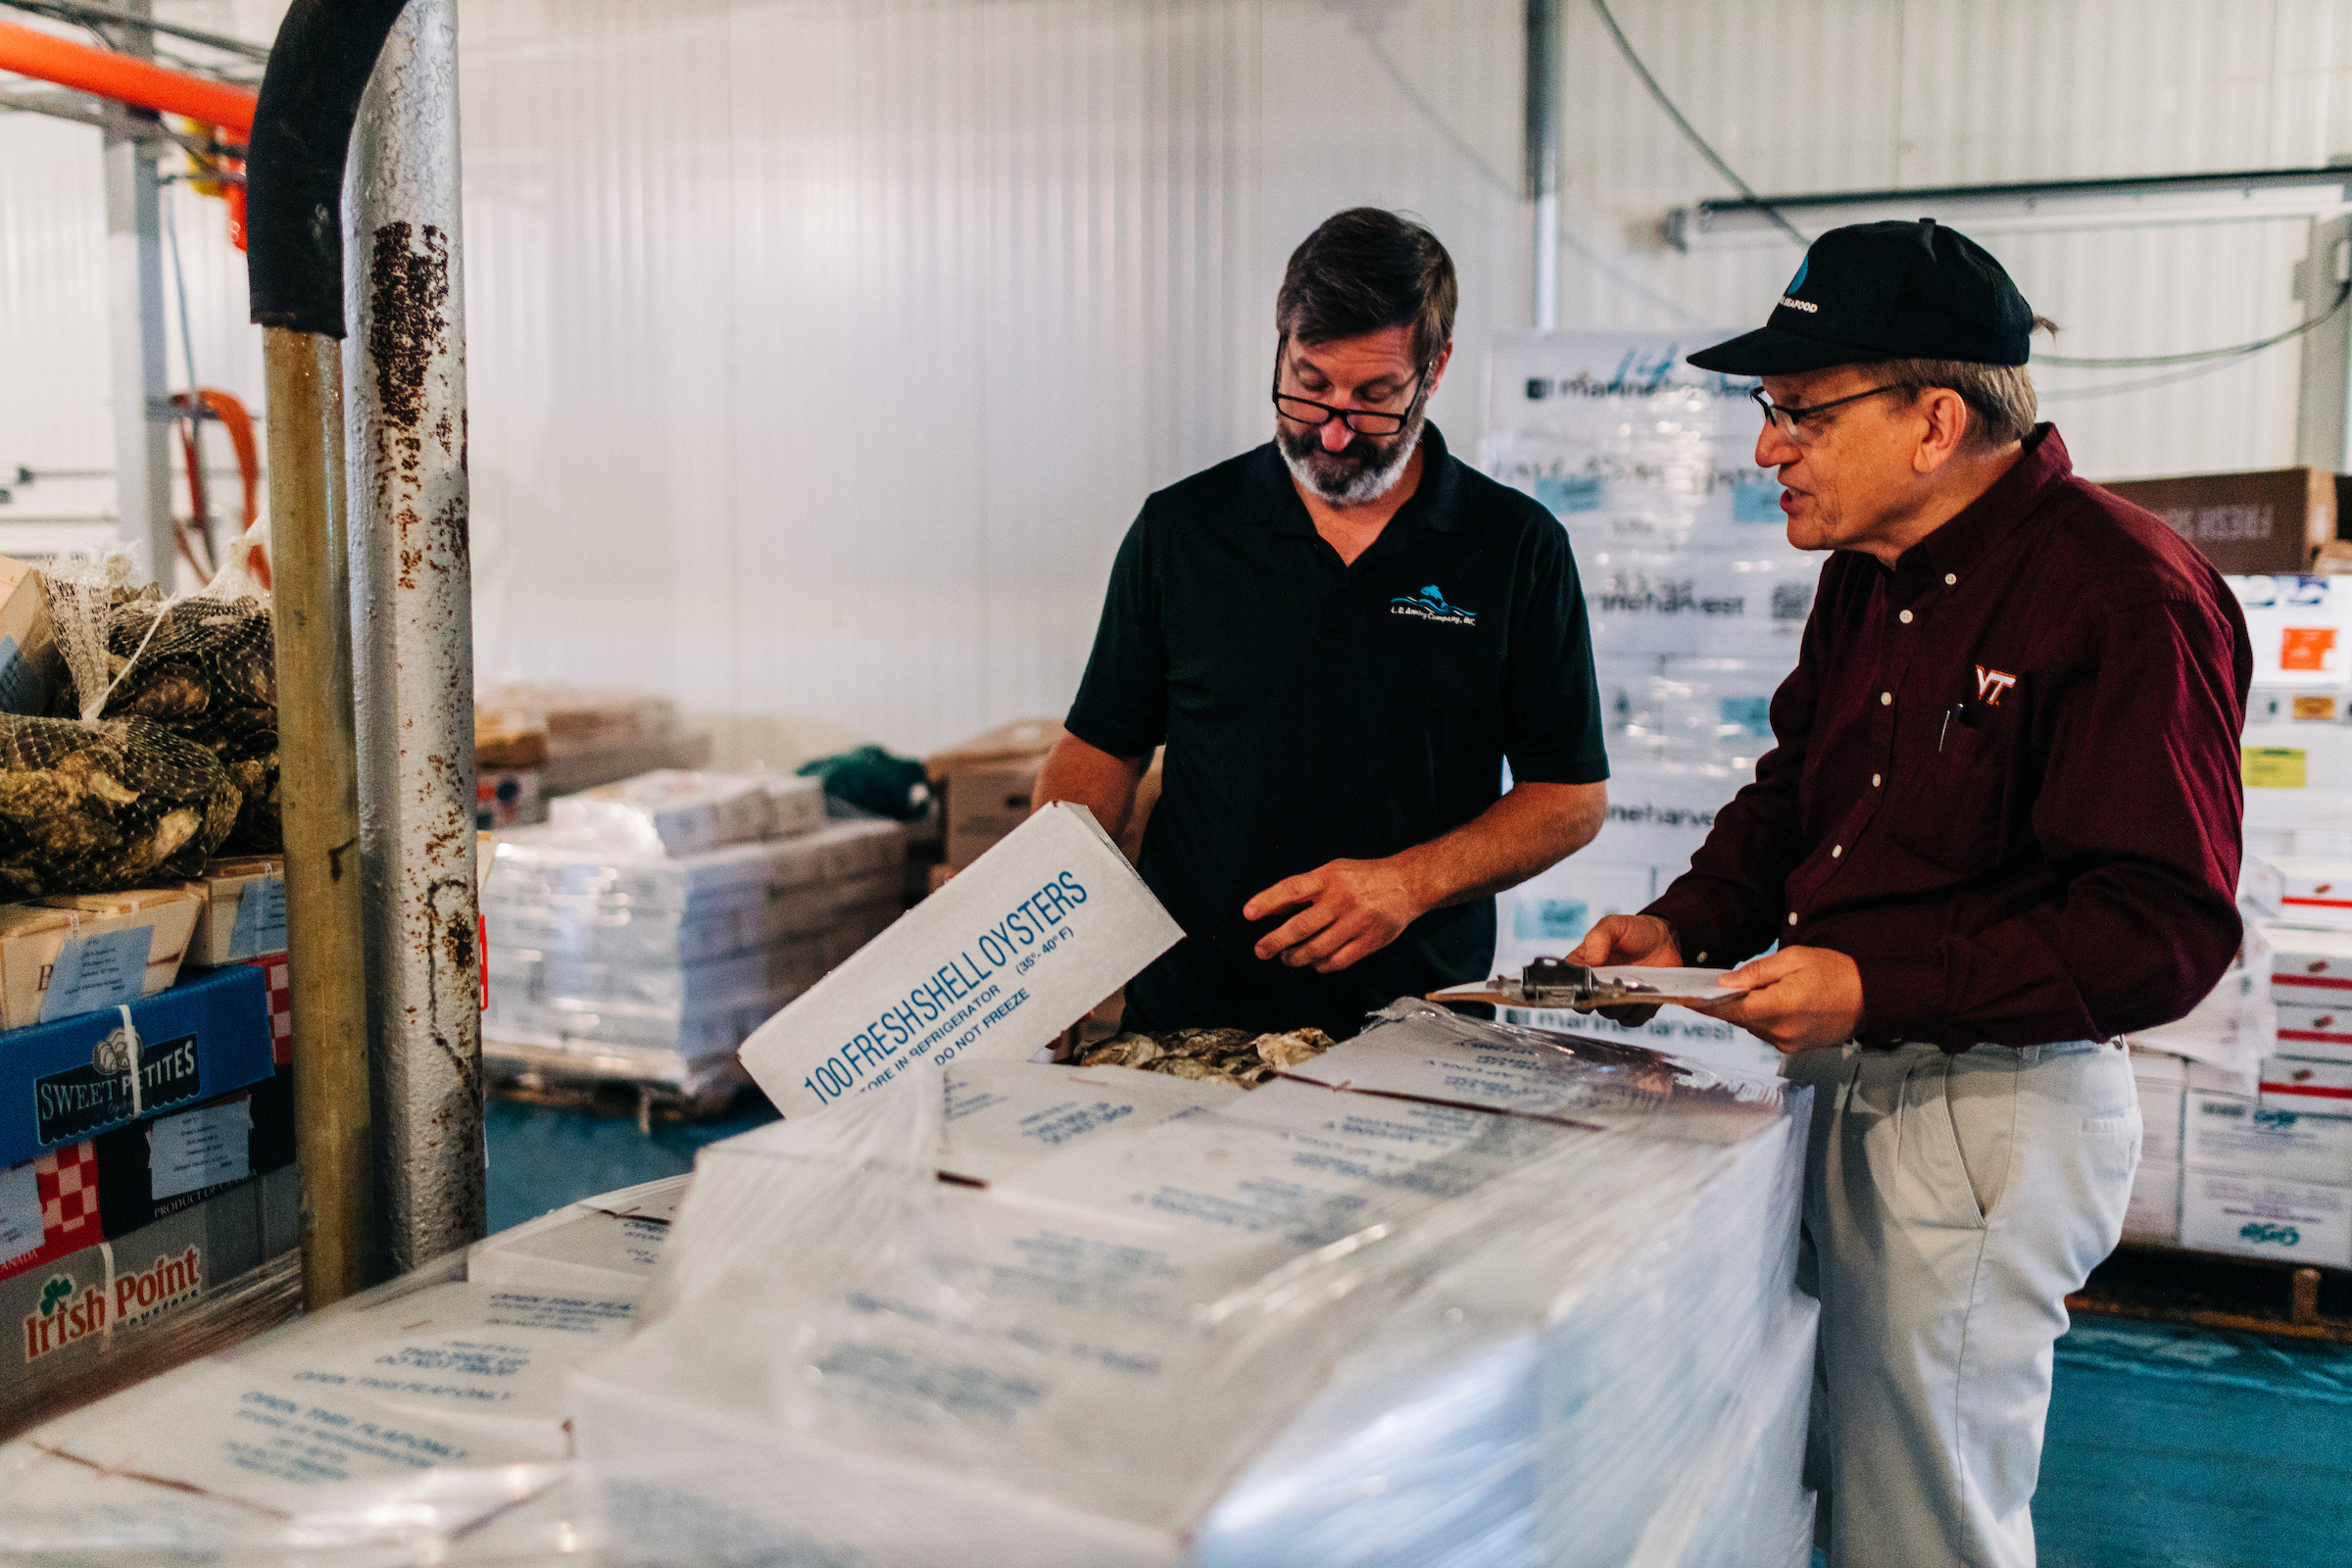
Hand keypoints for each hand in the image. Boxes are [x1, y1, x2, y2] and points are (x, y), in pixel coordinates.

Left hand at [1244, 859, 1426, 972]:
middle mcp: (1341, 900)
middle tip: (1261, 951)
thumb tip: (1270, 909)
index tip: (1248, 914)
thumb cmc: (1363, 877)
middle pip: (1301, 927)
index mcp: (1329, 878)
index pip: (1291, 890)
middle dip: (1275, 942)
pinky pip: (1337, 962)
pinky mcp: (1368, 942)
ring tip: (1287, 958)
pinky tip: (1313, 963)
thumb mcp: (1332, 872)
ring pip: (1317, 949)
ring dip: (1295, 958)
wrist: (1407, 885)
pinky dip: (1320, 966)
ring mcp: (1355, 923)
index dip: (1267, 901)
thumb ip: (1303, 891)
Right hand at [1566, 914, 1683, 1026]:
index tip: (1592, 986)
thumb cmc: (1634, 930)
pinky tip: (1649, 995)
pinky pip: (1633, 1019)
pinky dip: (1640, 1011)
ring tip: (1639, 987)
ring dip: (1625, 1004)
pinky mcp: (1635, 1007)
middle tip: (1620, 984)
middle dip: (1606, 998)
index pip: (1569, 987)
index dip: (1576, 991)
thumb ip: (1599, 938)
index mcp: (1582, 966)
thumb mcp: (1613, 925)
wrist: (1664, 939)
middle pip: (1591, 1005)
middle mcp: (1596, 986)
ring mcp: (1615, 997)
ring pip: (1612, 1014)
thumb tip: (1592, 961)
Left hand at [1694, 946, 1862, 1052]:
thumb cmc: (1837, 973)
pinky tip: (1771, 1002)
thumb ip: (1756, 972)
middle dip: (1727, 1002)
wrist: (1872, 997)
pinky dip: (1762, 1018)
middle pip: (1739, 1019)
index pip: (1730, 1010)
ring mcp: (1789, 1043)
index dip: (1706, 1003)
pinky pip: (1767, 1032)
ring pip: (1752, 1026)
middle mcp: (1781, 1031)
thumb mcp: (1794, 958)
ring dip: (1747, 1010)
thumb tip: (1725, 982)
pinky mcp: (1795, 1047)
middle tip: (1716, 985)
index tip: (1687, 996)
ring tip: (1751, 990)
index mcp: (1779, 1007)